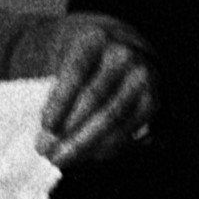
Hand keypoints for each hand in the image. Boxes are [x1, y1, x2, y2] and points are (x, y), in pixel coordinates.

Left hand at [36, 15, 155, 165]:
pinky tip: (88, 155)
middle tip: (49, 153)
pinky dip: (107, 146)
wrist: (123, 52)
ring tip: (63, 159)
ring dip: (86, 143)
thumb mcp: (64, 61)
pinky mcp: (152, 100)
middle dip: (70, 129)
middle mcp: (123, 55)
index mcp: (95, 38)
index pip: (76, 71)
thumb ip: (54, 95)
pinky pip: (128, 128)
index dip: (60, 101)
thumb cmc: (82, 64)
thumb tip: (47, 141)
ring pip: (112, 117)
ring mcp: (141, 77)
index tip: (46, 127)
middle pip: (94, 98)